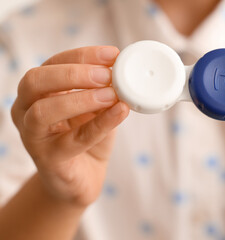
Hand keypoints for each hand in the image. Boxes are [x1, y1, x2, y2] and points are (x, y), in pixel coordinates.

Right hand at [11, 46, 128, 205]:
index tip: (112, 54)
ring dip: (80, 99)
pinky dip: (100, 124)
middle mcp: (26, 110)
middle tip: (106, 75)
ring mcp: (33, 136)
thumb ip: (104, 90)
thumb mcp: (96, 107)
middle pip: (35, 81)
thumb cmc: (87, 138)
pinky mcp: (48, 160)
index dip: (83, 56)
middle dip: (73, 74)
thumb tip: (122, 70)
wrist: (83, 178)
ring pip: (43, 111)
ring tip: (111, 95)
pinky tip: (120, 112)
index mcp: (39, 91)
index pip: (53, 63)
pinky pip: (72, 140)